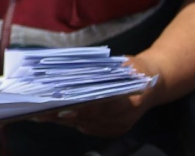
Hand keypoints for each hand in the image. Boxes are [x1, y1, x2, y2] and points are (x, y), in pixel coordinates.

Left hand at [43, 55, 161, 136]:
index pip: (100, 108)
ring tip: (42, 114)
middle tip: (40, 111)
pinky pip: (92, 129)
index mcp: (128, 99)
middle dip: (63, 116)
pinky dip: (75, 122)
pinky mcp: (116, 131)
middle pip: (89, 120)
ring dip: (65, 121)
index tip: (59, 108)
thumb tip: (69, 69)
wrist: (155, 82)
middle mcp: (124, 117)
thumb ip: (99, 71)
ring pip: (87, 126)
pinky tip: (58, 116)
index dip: (79, 109)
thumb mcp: (120, 64)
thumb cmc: (133, 69)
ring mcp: (120, 126)